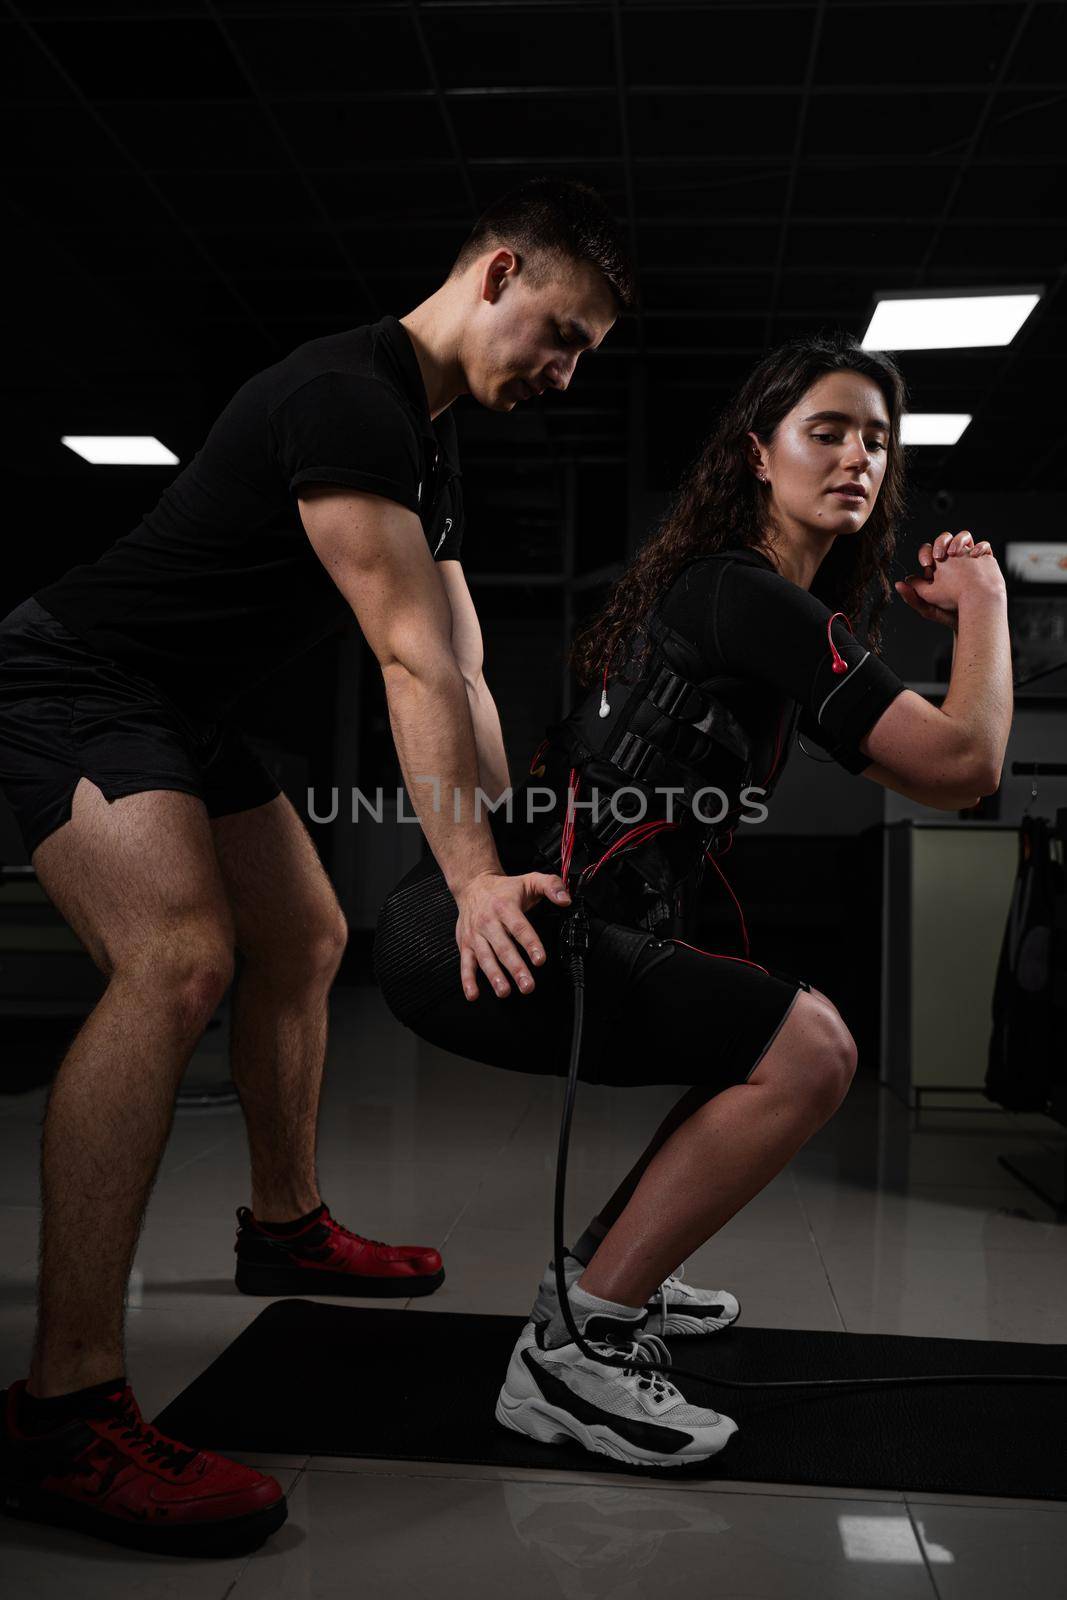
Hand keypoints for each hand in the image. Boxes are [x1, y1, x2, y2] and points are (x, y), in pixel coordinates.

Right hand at [454, 870, 571, 1000]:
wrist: (473, 885)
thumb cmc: (503, 889)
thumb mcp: (530, 880)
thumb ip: (551, 886)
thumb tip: (565, 899)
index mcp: (505, 907)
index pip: (519, 928)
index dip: (530, 944)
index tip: (540, 959)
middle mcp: (489, 922)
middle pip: (503, 948)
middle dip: (515, 968)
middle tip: (527, 984)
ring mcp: (476, 935)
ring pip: (485, 958)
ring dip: (494, 976)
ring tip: (505, 991)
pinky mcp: (466, 944)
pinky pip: (465, 963)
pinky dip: (467, 980)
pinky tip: (473, 994)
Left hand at [894, 529, 1001, 627]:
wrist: (974, 620)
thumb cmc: (949, 615)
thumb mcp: (928, 608)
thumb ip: (912, 597)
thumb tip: (899, 583)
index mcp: (937, 569)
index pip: (928, 552)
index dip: (925, 553)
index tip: (926, 563)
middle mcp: (953, 561)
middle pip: (946, 540)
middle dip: (942, 542)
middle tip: (940, 556)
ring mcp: (969, 559)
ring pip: (964, 538)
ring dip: (960, 540)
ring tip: (955, 553)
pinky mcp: (985, 561)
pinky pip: (984, 547)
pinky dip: (980, 547)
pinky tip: (975, 555)